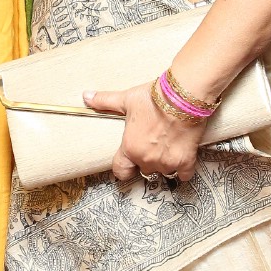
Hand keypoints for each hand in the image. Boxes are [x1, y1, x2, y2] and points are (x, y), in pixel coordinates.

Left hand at [83, 82, 205, 184]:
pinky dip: (184, 168)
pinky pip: (184, 174)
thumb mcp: (126, 99)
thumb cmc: (153, 98)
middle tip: (153, 143)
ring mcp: (167, 162)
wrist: (182, 96)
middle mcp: (146, 159)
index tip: (129, 165)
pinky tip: (183, 157)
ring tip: (169, 144)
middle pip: (144, 168)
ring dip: (165, 162)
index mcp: (130, 148)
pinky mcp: (185, 161)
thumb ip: (105, 101)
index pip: (121, 171)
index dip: (124, 169)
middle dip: (148, 159)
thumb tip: (85, 96)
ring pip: (164, 170)